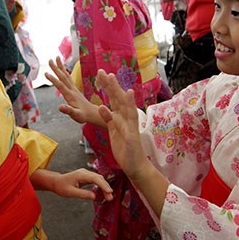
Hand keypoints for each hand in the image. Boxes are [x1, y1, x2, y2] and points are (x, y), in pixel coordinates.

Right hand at [45, 57, 103, 126]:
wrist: (93, 114)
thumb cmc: (84, 116)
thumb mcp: (76, 115)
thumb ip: (68, 110)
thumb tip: (60, 107)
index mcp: (70, 95)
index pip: (60, 85)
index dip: (53, 80)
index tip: (46, 73)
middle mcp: (72, 90)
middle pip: (63, 77)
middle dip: (56, 68)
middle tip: (50, 60)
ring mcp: (74, 89)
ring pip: (66, 75)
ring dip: (61, 67)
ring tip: (57, 58)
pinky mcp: (75, 89)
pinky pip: (69, 78)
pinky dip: (64, 72)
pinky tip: (62, 69)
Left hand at [52, 168, 113, 200]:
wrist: (56, 182)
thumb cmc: (62, 187)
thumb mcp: (71, 192)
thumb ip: (83, 194)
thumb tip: (94, 196)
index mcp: (81, 175)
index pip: (95, 178)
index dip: (103, 185)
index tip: (109, 191)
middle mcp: (85, 172)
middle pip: (99, 178)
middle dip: (106, 187)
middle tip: (110, 198)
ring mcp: (86, 174)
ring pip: (99, 179)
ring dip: (104, 187)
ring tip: (108, 197)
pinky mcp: (87, 177)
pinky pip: (96, 180)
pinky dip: (101, 186)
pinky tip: (104, 192)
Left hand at [96, 69, 168, 216]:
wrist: (136, 168)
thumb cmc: (126, 151)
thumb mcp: (114, 132)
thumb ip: (109, 119)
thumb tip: (103, 107)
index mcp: (121, 118)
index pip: (114, 100)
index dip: (109, 87)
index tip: (102, 75)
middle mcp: (127, 119)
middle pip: (119, 99)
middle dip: (111, 85)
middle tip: (103, 71)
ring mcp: (131, 126)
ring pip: (123, 106)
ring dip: (117, 92)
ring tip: (111, 79)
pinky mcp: (132, 136)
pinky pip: (126, 122)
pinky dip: (121, 112)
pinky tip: (115, 101)